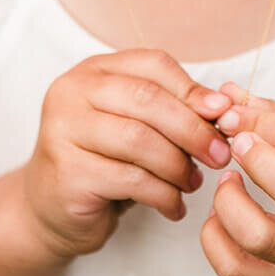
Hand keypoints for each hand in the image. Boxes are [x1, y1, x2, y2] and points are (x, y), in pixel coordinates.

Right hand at [22, 49, 234, 259]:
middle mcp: (72, 92)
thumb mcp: (136, 126)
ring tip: (192, 183)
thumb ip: (172, 110)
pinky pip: (131, 180)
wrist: (50, 210)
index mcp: (93, 70)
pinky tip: (172, 206)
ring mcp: (63, 131)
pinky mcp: (67, 172)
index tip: (224, 115)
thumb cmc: (102, 163)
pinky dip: (163, 195)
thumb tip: (224, 106)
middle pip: (147, 99)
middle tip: (219, 154)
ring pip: (140, 140)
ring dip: (178, 166)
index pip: (152, 64)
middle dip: (192, 129)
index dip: (193, 90)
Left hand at [200, 86, 274, 275]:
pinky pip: (234, 270)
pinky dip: (214, 238)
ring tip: (228, 182)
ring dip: (228, 201)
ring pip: (258, 238)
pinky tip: (221, 216)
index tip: (234, 115)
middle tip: (237, 144)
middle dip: (259, 162)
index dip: (260, 124)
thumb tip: (228, 95)